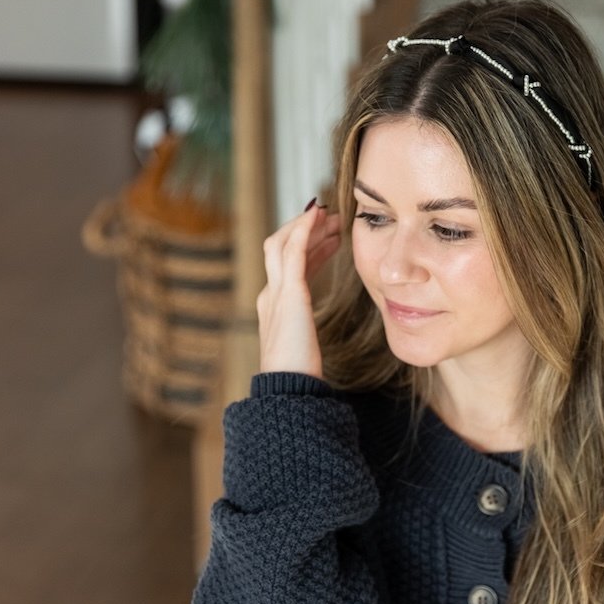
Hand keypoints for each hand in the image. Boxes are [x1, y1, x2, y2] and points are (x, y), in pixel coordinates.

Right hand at [257, 203, 342, 377]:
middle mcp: (270, 295)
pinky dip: (303, 229)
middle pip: (281, 249)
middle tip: (333, 218)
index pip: (290, 267)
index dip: (309, 247)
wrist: (289, 388)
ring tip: (331, 215)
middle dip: (306, 230)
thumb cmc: (301, 377)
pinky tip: (317, 215)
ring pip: (282, 244)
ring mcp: (275, 292)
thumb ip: (308, 332)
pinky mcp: (287, 293)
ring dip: (306, 225)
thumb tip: (314, 331)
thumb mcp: (305, 347)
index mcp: (274, 308)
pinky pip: (292, 251)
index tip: (331, 236)